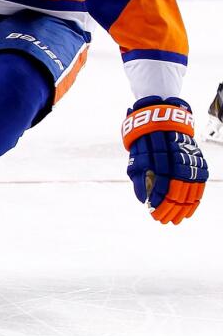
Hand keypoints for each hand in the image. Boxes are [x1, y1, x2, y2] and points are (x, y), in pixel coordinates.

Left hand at [123, 97, 207, 223]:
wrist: (160, 115)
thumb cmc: (143, 139)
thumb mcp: (136, 155)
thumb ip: (140, 176)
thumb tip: (144, 200)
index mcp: (157, 157)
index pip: (160, 186)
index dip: (158, 203)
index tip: (153, 214)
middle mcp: (175, 158)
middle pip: (176, 189)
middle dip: (170, 208)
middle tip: (164, 220)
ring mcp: (188, 158)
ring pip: (190, 187)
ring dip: (183, 207)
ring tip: (177, 219)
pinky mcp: (197, 158)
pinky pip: (200, 181)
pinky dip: (195, 197)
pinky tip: (189, 208)